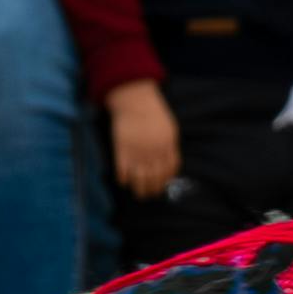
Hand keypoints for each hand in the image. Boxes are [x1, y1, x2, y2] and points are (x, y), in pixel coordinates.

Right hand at [106, 79, 179, 198]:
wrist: (133, 98)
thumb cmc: (152, 111)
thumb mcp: (170, 128)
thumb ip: (170, 146)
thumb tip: (169, 165)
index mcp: (168, 147)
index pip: (169, 171)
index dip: (164, 181)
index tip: (161, 187)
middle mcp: (154, 152)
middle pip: (155, 178)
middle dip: (152, 190)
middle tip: (148, 196)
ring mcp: (138, 151)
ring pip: (140, 177)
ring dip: (139, 189)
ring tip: (137, 194)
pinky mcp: (122, 148)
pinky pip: (122, 169)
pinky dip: (123, 178)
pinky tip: (123, 182)